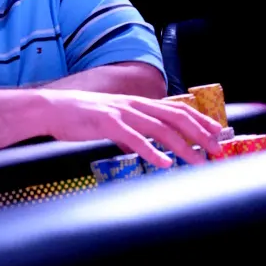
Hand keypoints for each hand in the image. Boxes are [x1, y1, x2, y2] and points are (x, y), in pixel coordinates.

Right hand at [44, 90, 221, 166]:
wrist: (49, 109)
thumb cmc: (77, 116)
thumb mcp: (109, 121)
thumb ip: (128, 133)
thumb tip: (142, 149)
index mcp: (135, 103)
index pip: (175, 108)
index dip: (198, 120)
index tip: (215, 134)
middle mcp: (132, 104)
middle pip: (174, 116)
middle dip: (199, 133)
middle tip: (216, 149)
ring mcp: (120, 112)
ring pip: (159, 128)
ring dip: (181, 145)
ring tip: (197, 160)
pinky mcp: (106, 122)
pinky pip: (133, 138)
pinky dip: (150, 150)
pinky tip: (163, 162)